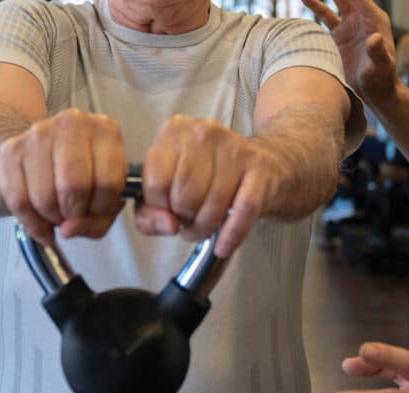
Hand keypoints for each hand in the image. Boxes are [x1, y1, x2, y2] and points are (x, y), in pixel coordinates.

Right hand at [0, 108, 126, 243]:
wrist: (40, 155)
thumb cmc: (81, 177)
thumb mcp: (104, 197)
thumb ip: (97, 221)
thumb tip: (68, 229)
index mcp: (105, 130)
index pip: (108, 182)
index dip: (101, 209)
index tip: (95, 212)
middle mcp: (72, 124)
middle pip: (74, 187)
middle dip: (73, 213)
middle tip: (73, 215)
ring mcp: (39, 134)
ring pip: (44, 197)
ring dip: (51, 218)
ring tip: (57, 214)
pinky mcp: (11, 149)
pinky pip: (18, 200)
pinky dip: (31, 222)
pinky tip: (40, 223)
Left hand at [139, 116, 279, 258]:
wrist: (259, 163)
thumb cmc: (206, 176)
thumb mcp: (168, 185)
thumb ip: (149, 212)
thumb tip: (168, 225)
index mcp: (174, 131)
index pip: (155, 183)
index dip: (159, 208)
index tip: (167, 212)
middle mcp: (203, 133)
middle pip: (184, 195)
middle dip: (184, 219)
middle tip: (188, 220)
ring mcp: (234, 147)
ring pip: (213, 205)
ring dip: (205, 229)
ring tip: (202, 228)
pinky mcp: (259, 166)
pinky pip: (244, 209)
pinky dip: (231, 234)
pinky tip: (223, 246)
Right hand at [301, 0, 398, 103]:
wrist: (373, 92)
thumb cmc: (381, 80)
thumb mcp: (381, 67)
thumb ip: (378, 52)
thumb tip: (374, 39)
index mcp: (374, 19)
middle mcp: (362, 18)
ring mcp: (350, 26)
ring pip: (334, 3)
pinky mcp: (339, 36)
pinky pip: (325, 17)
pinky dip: (315, 8)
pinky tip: (304, 0)